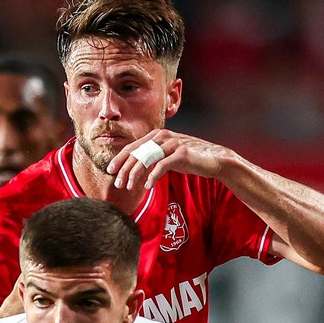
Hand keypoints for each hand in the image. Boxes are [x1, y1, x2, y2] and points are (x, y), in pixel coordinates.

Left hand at [106, 129, 229, 192]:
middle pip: (137, 152)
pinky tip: (147, 186)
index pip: (133, 146)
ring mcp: (173, 143)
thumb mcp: (167, 156)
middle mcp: (163, 136)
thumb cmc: (189, 159)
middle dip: (124, 169)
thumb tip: (134, 168)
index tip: (110, 170)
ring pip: (147, 158)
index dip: (120, 158)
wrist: (213, 159)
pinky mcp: (182, 153)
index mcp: (157, 136)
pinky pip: (162, 165)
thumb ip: (152, 157)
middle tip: (117, 183)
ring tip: (129, 186)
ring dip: (135, 174)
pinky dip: (153, 176)